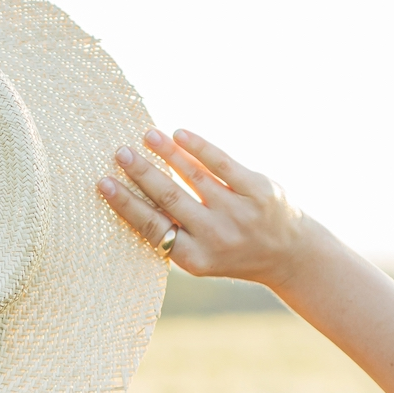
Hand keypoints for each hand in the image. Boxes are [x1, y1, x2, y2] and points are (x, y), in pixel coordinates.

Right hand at [97, 129, 317, 288]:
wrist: (290, 255)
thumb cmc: (233, 252)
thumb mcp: (201, 256)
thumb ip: (172, 234)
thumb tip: (132, 195)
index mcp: (194, 258)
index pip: (152, 227)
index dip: (126, 204)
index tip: (103, 183)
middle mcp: (216, 236)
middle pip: (169, 198)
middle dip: (142, 173)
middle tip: (120, 152)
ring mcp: (239, 212)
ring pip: (194, 176)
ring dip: (166, 153)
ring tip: (146, 135)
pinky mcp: (258, 190)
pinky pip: (222, 163)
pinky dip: (198, 147)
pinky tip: (179, 134)